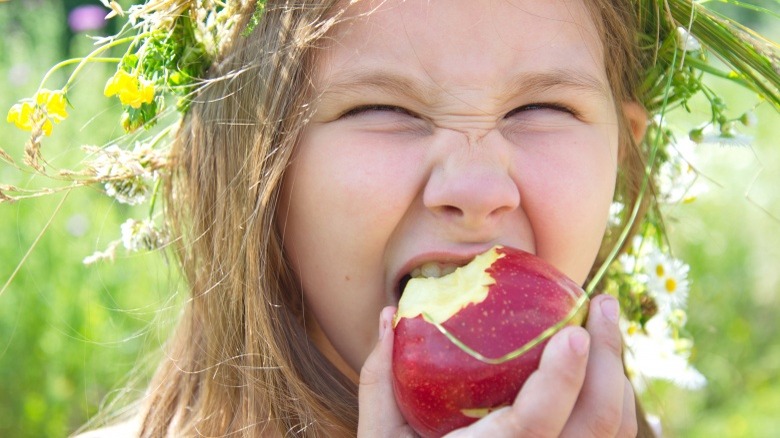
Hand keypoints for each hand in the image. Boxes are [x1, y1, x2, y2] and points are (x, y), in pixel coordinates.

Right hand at [357, 295, 636, 436]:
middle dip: (609, 357)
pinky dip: (614, 398)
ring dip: (617, 372)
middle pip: (597, 424)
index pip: (533, 427)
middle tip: (600, 303)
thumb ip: (380, 381)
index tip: (572, 332)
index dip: (561, 381)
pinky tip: (598, 366)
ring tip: (603, 324)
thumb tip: (387, 314)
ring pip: (614, 432)